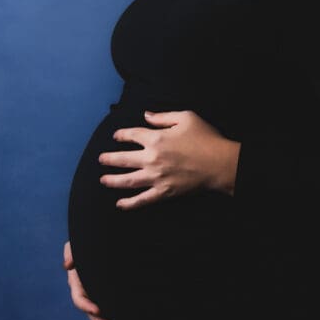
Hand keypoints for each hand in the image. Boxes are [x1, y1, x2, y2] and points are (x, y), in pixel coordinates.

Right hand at [63, 240, 115, 319]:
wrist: (103, 243)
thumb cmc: (87, 243)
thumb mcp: (77, 244)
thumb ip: (71, 251)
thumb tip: (68, 265)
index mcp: (77, 283)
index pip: (79, 299)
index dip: (87, 306)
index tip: (98, 310)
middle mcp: (86, 293)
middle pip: (92, 313)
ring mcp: (97, 295)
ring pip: (102, 314)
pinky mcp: (108, 295)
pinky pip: (111, 308)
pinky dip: (117, 317)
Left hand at [98, 109, 239, 210]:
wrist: (219, 163)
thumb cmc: (205, 138)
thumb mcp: (186, 117)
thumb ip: (163, 116)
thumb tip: (146, 115)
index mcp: (156, 138)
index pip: (131, 135)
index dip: (121, 135)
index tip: (116, 136)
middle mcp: (151, 158)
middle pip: (123, 159)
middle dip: (109, 159)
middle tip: (101, 159)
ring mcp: (156, 177)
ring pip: (127, 180)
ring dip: (112, 180)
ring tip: (103, 180)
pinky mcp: (164, 192)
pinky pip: (143, 199)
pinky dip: (130, 203)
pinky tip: (120, 204)